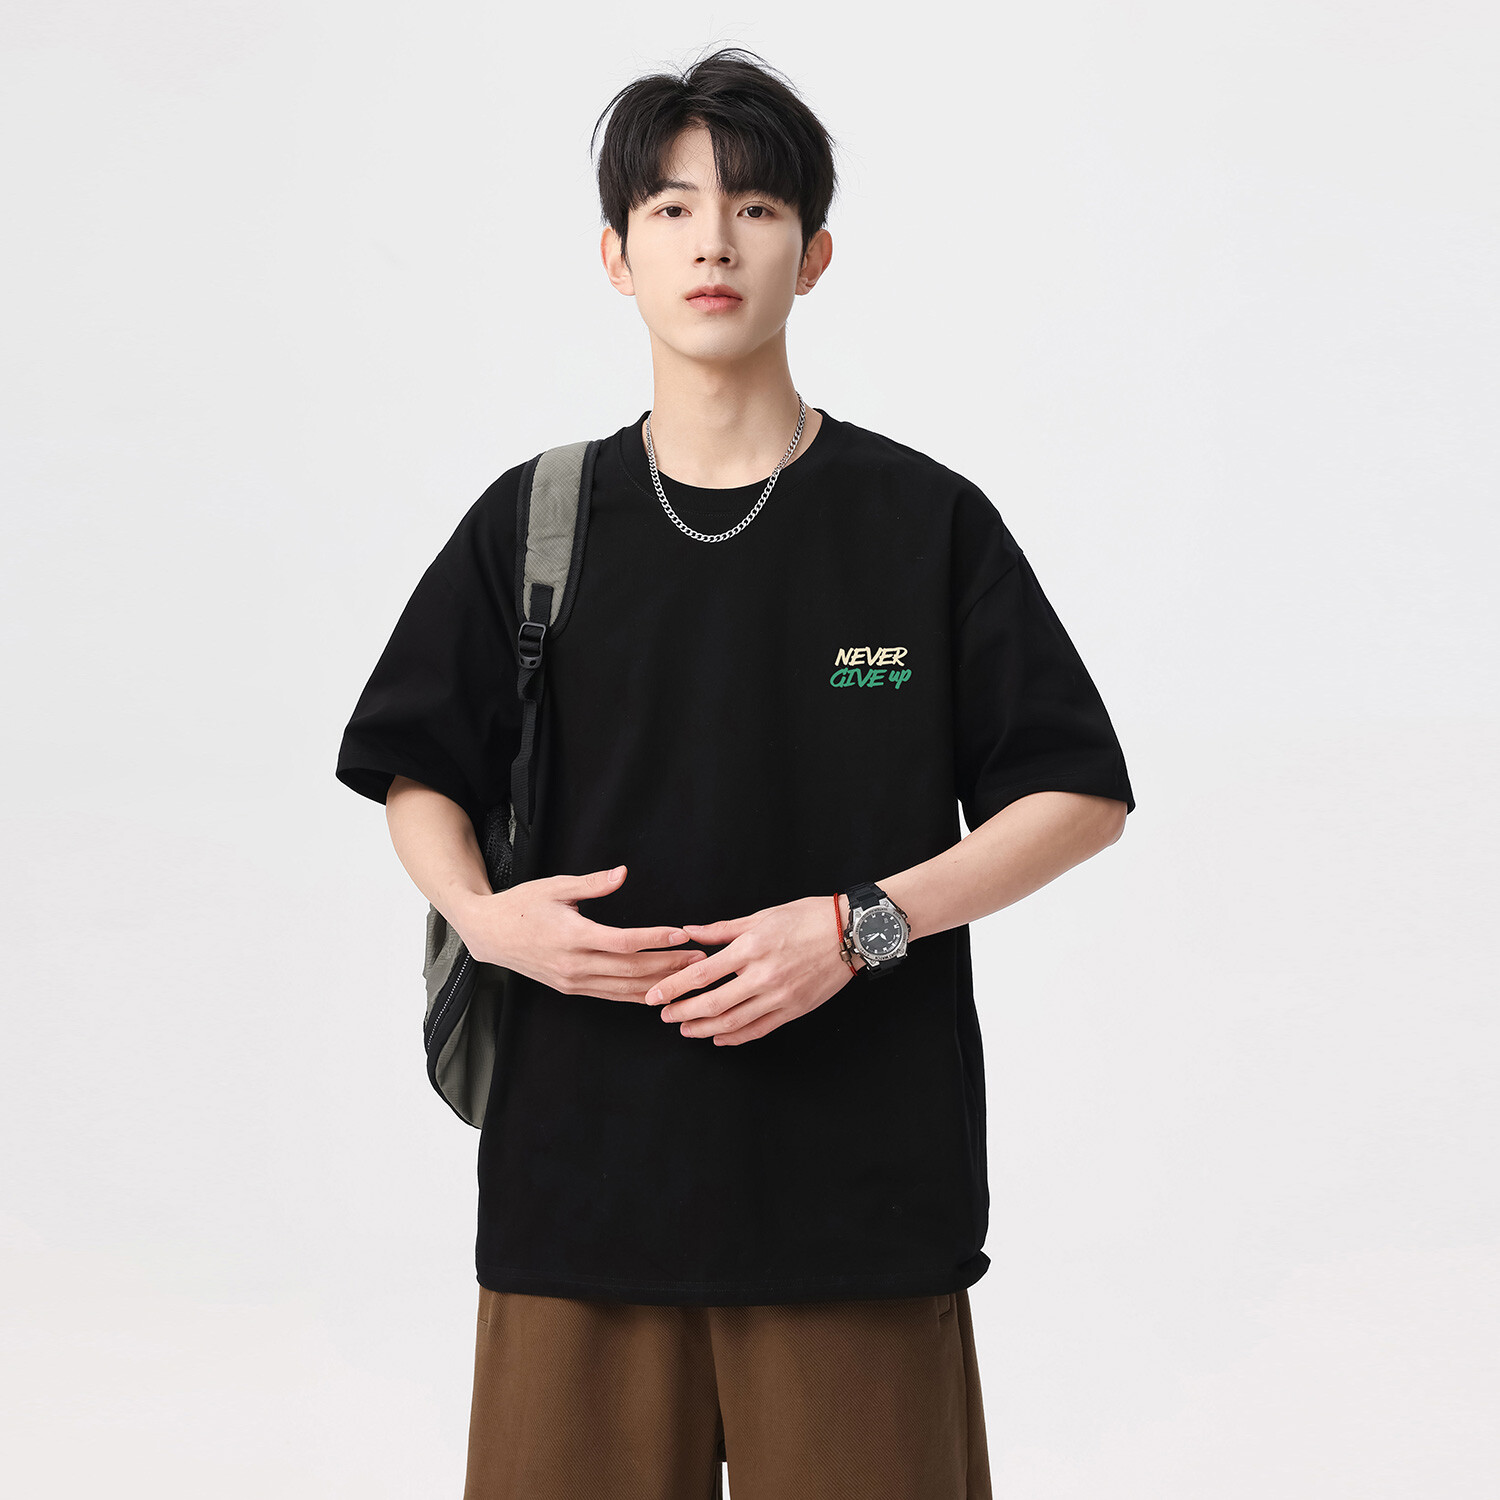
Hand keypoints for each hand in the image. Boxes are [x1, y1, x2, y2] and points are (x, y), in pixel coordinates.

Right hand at [458, 864, 706, 1003]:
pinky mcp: (571, 989)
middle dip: (669, 965)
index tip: (682, 934)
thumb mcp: (555, 886)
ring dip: (659, 984)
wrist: (489, 934)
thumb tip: (622, 873)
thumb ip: (592, 883)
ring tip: (689, 977)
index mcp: (572, 936)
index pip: (624, 942)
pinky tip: (659, 993)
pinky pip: (611, 996)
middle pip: (631, 969)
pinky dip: (637, 996)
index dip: (656, 939)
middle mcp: (574, 964)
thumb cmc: (522, 905)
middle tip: (700, 958)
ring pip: (624, 989)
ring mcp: (573, 981)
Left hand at [646, 894, 861, 1044]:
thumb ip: (723, 928)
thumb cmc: (807, 917)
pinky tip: (719, 1037)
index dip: (673, 988)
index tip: (654, 995)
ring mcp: (780, 996)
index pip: (702, 974)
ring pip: (733, 1022)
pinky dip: (735, 1037)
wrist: (851, 933)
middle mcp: (763, 975)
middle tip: (664, 1016)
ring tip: (685, 1029)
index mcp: (752, 948)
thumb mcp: (763, 916)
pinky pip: (759, 1030)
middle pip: (712, 1004)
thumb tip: (689, 931)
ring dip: (704, 1029)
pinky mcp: (794, 1010)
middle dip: (682, 1012)